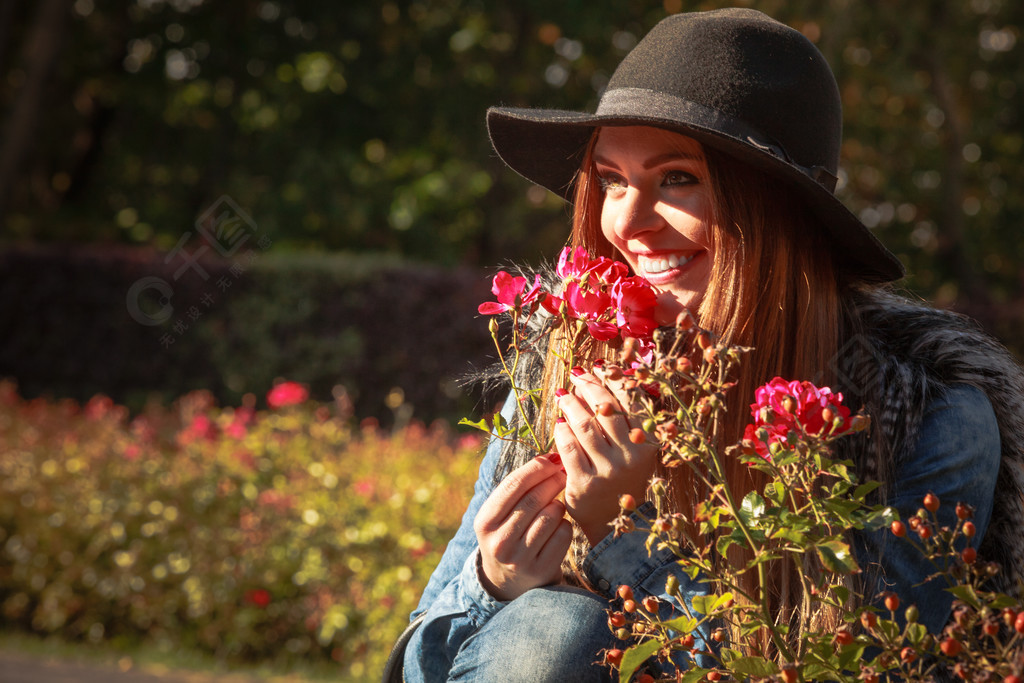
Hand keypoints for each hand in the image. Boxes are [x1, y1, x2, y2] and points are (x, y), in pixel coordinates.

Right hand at [474, 453, 571, 601]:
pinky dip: (566, 525)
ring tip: (556, 505)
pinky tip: (559, 526)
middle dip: (553, 481)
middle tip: (563, 474)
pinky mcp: (541, 571)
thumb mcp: (499, 515)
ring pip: (551, 516)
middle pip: (534, 499)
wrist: (508, 584)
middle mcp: (499, 542)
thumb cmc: (508, 535)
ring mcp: (520, 559)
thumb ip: (518, 488)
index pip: (512, 485)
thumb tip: (550, 457)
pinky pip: (564, 535)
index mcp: (484, 522)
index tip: (551, 459)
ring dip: (559, 505)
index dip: (536, 468)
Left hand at [555, 370, 657, 544]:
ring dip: (571, 405)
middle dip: (589, 387)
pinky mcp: (584, 482)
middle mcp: (631, 456)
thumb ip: (626, 418)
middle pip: (605, 409)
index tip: (600, 368)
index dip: (614, 379)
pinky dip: (561, 431)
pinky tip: (559, 423)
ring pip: (584, 425)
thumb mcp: (635, 450)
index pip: (630, 401)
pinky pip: (567, 446)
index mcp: (648, 443)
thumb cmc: (622, 479)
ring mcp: (607, 470)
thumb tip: (605, 375)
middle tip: (577, 376)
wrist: (614, 524)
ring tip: (563, 395)